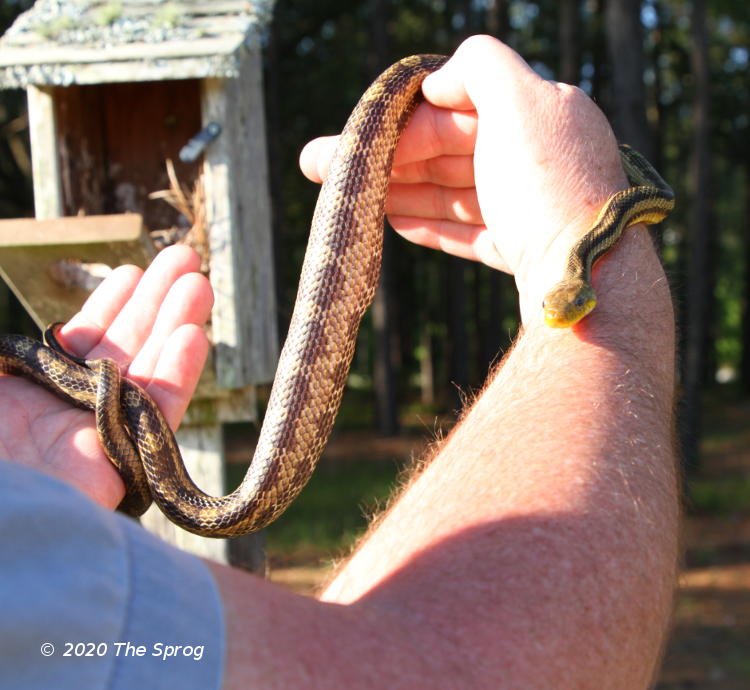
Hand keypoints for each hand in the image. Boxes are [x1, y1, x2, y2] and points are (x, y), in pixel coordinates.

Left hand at [0, 246, 212, 508]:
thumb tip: (2, 338)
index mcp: (32, 394)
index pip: (81, 342)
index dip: (109, 305)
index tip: (130, 273)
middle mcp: (72, 411)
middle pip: (126, 347)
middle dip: (155, 301)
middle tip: (184, 259)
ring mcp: (102, 436)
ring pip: (151, 371)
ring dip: (176, 324)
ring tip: (198, 281)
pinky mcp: (128, 466)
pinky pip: (161, 414)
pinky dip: (179, 374)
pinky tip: (194, 335)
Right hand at [299, 35, 628, 323]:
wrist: (585, 277)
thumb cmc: (547, 186)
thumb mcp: (518, 101)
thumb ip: (479, 67)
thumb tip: (440, 77)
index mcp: (540, 114)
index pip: (455, 111)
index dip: (400, 125)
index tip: (353, 143)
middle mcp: (538, 159)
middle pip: (447, 153)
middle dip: (387, 161)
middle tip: (323, 170)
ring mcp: (532, 209)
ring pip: (454, 193)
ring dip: (400, 193)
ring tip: (351, 203)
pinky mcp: (526, 251)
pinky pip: (471, 232)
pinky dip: (433, 226)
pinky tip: (393, 223)